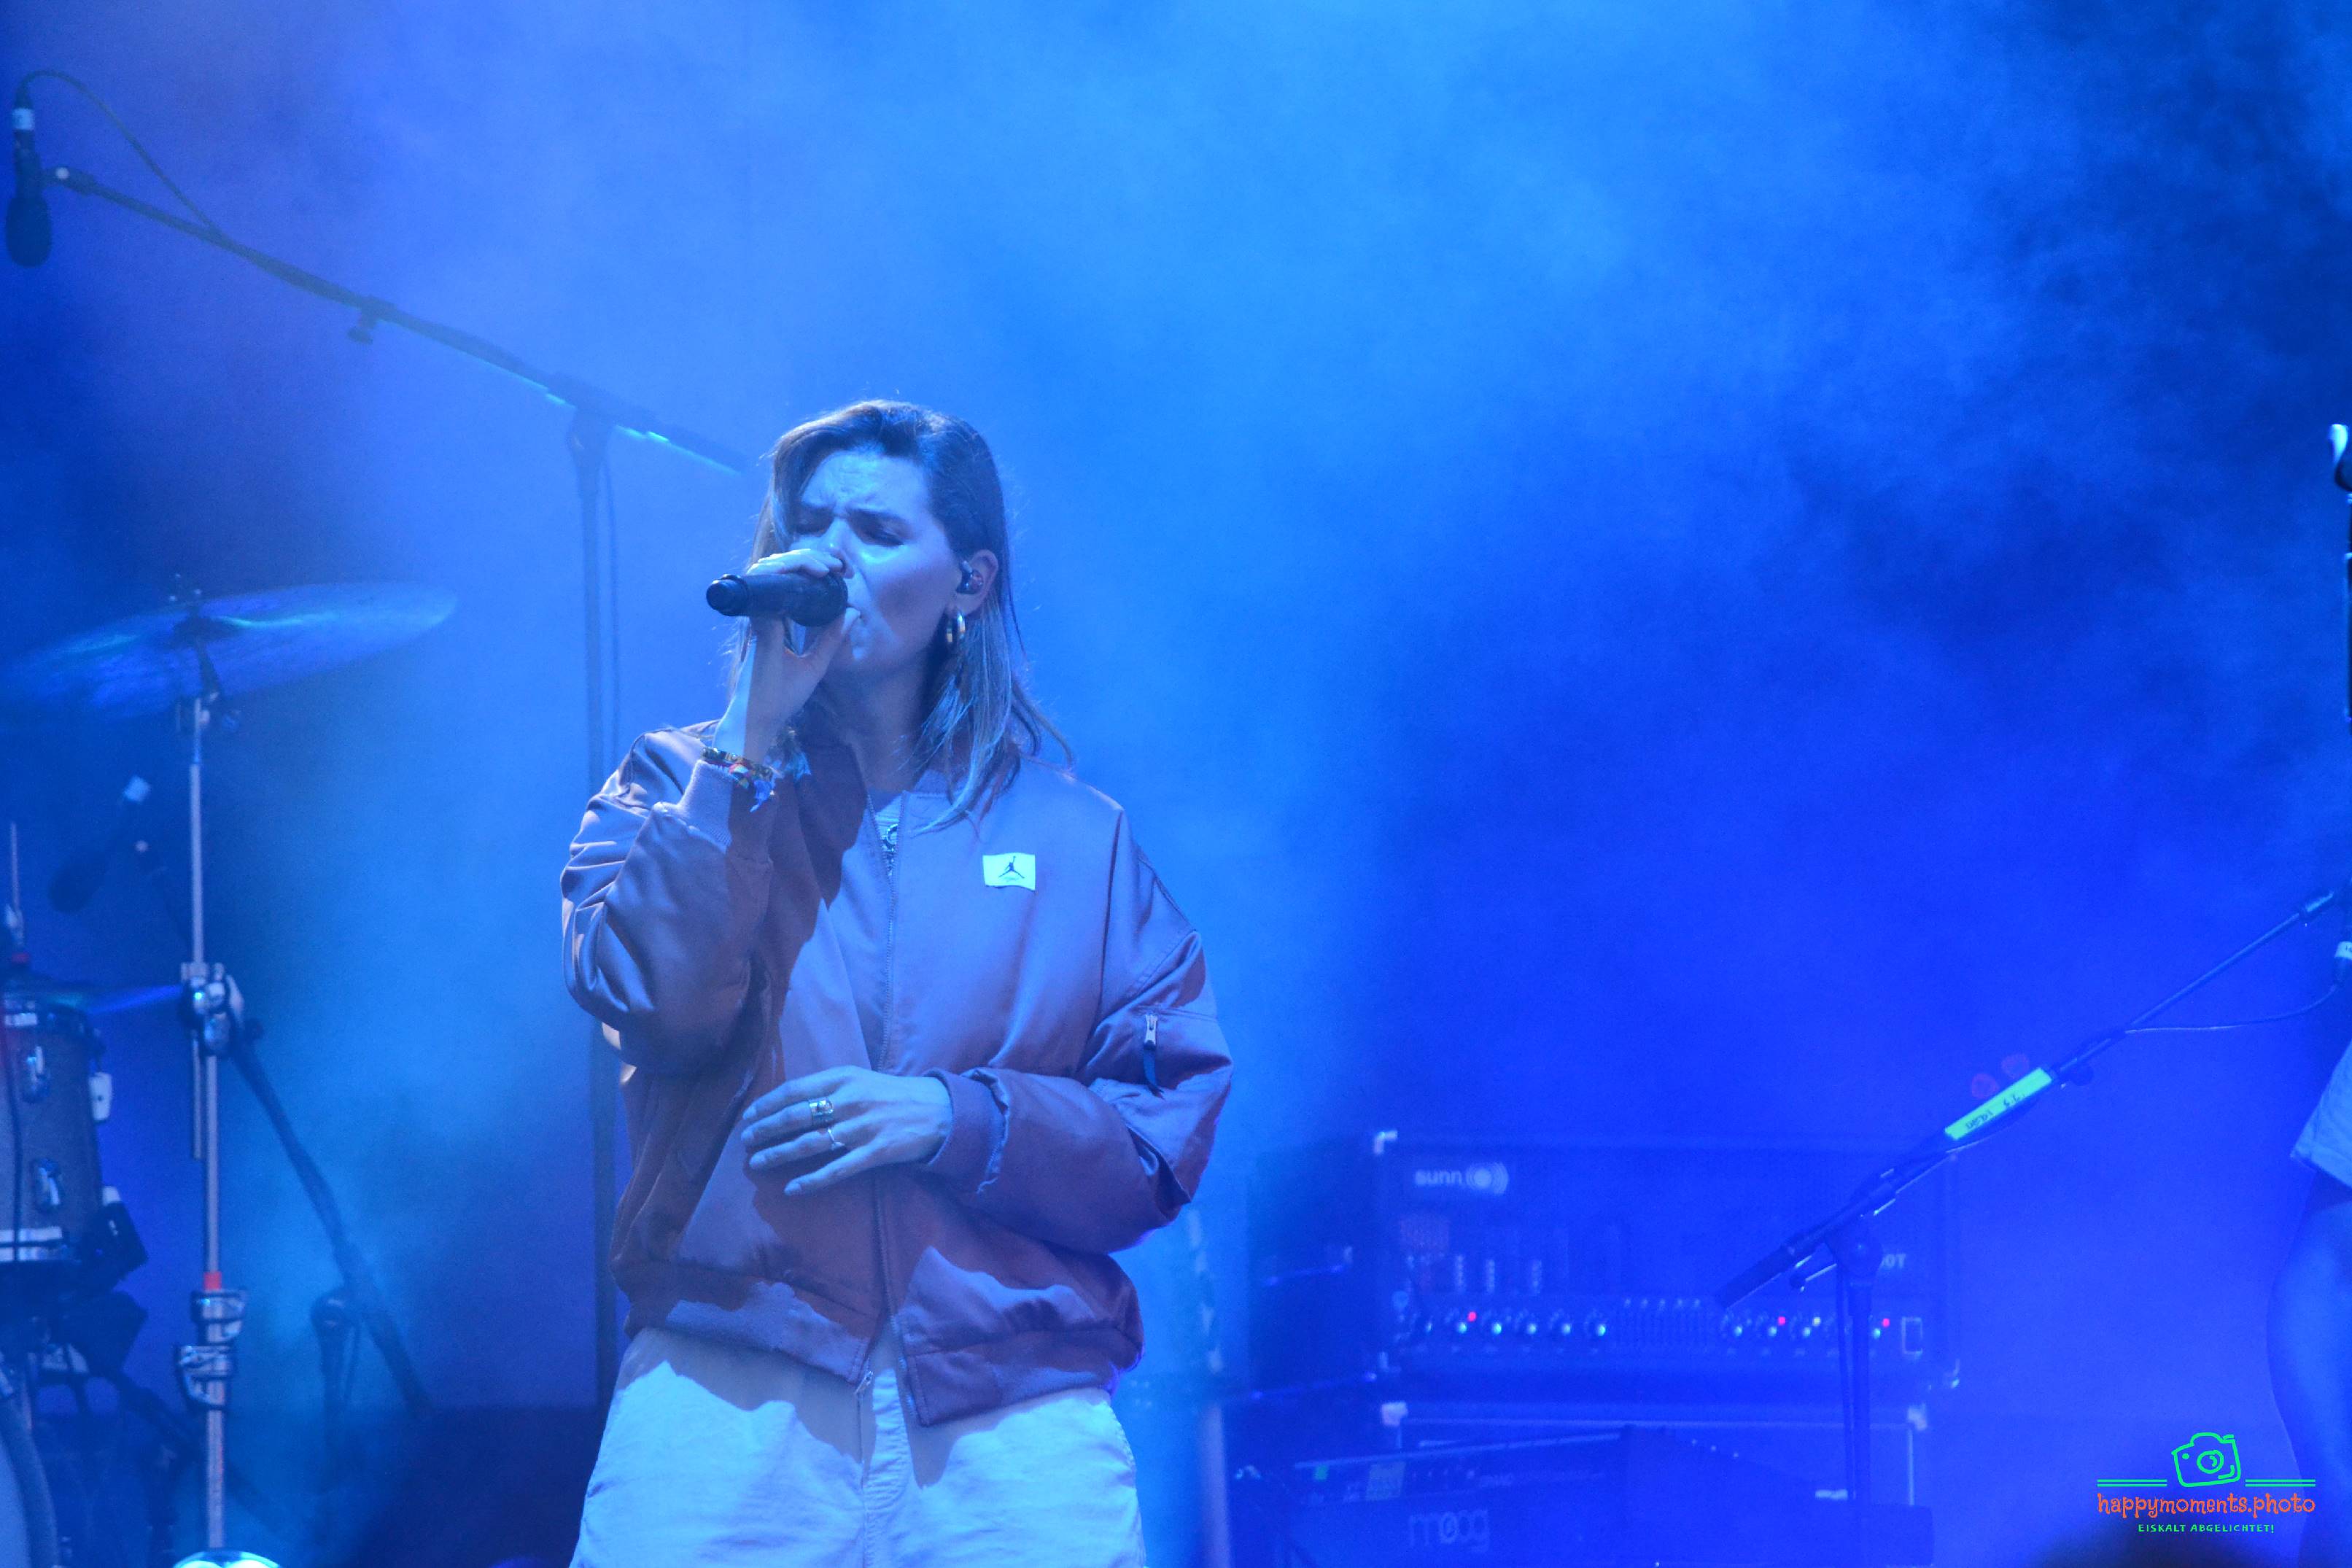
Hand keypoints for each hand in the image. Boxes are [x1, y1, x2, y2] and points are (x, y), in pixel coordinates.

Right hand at [712, 548, 850, 760]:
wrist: (760, 720)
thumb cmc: (780, 697)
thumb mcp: (816, 664)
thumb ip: (832, 638)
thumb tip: (852, 612)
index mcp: (775, 620)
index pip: (789, 581)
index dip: (812, 566)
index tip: (841, 572)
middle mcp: (762, 614)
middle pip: (780, 569)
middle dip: (810, 558)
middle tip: (839, 566)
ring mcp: (756, 616)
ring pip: (770, 569)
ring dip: (800, 561)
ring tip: (827, 568)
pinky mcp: (755, 622)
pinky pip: (764, 586)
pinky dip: (784, 571)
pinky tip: (811, 572)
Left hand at [739, 1066, 953, 1195]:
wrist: (937, 1110)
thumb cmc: (892, 1095)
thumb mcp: (860, 1079)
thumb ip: (829, 1088)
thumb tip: (788, 1102)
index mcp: (844, 1079)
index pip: (795, 1090)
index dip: (767, 1104)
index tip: (748, 1116)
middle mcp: (850, 1100)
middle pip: (796, 1117)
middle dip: (766, 1130)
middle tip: (745, 1142)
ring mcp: (863, 1127)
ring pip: (810, 1144)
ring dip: (779, 1154)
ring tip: (758, 1163)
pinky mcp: (876, 1152)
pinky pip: (837, 1169)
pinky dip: (812, 1181)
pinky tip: (792, 1188)